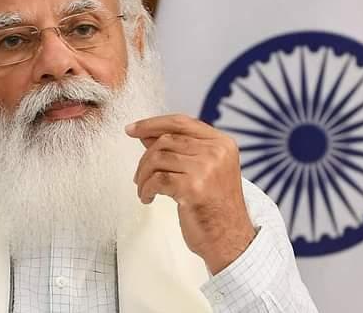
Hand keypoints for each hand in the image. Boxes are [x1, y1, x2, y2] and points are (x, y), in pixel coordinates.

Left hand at [125, 113, 255, 274]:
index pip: (182, 122)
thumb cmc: (214, 207)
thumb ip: (179, 149)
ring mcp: (207, 169)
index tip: (131, 129)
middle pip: (166, 140)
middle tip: (139, 177)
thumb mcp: (203, 171)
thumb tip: (146, 134)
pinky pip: (157, 179)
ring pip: (158, 158)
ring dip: (143, 176)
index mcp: (222, 143)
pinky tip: (148, 198)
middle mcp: (217, 152)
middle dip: (145, 158)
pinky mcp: (194, 188)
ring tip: (144, 189)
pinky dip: (146, 189)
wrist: (231, 241)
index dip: (153, 124)